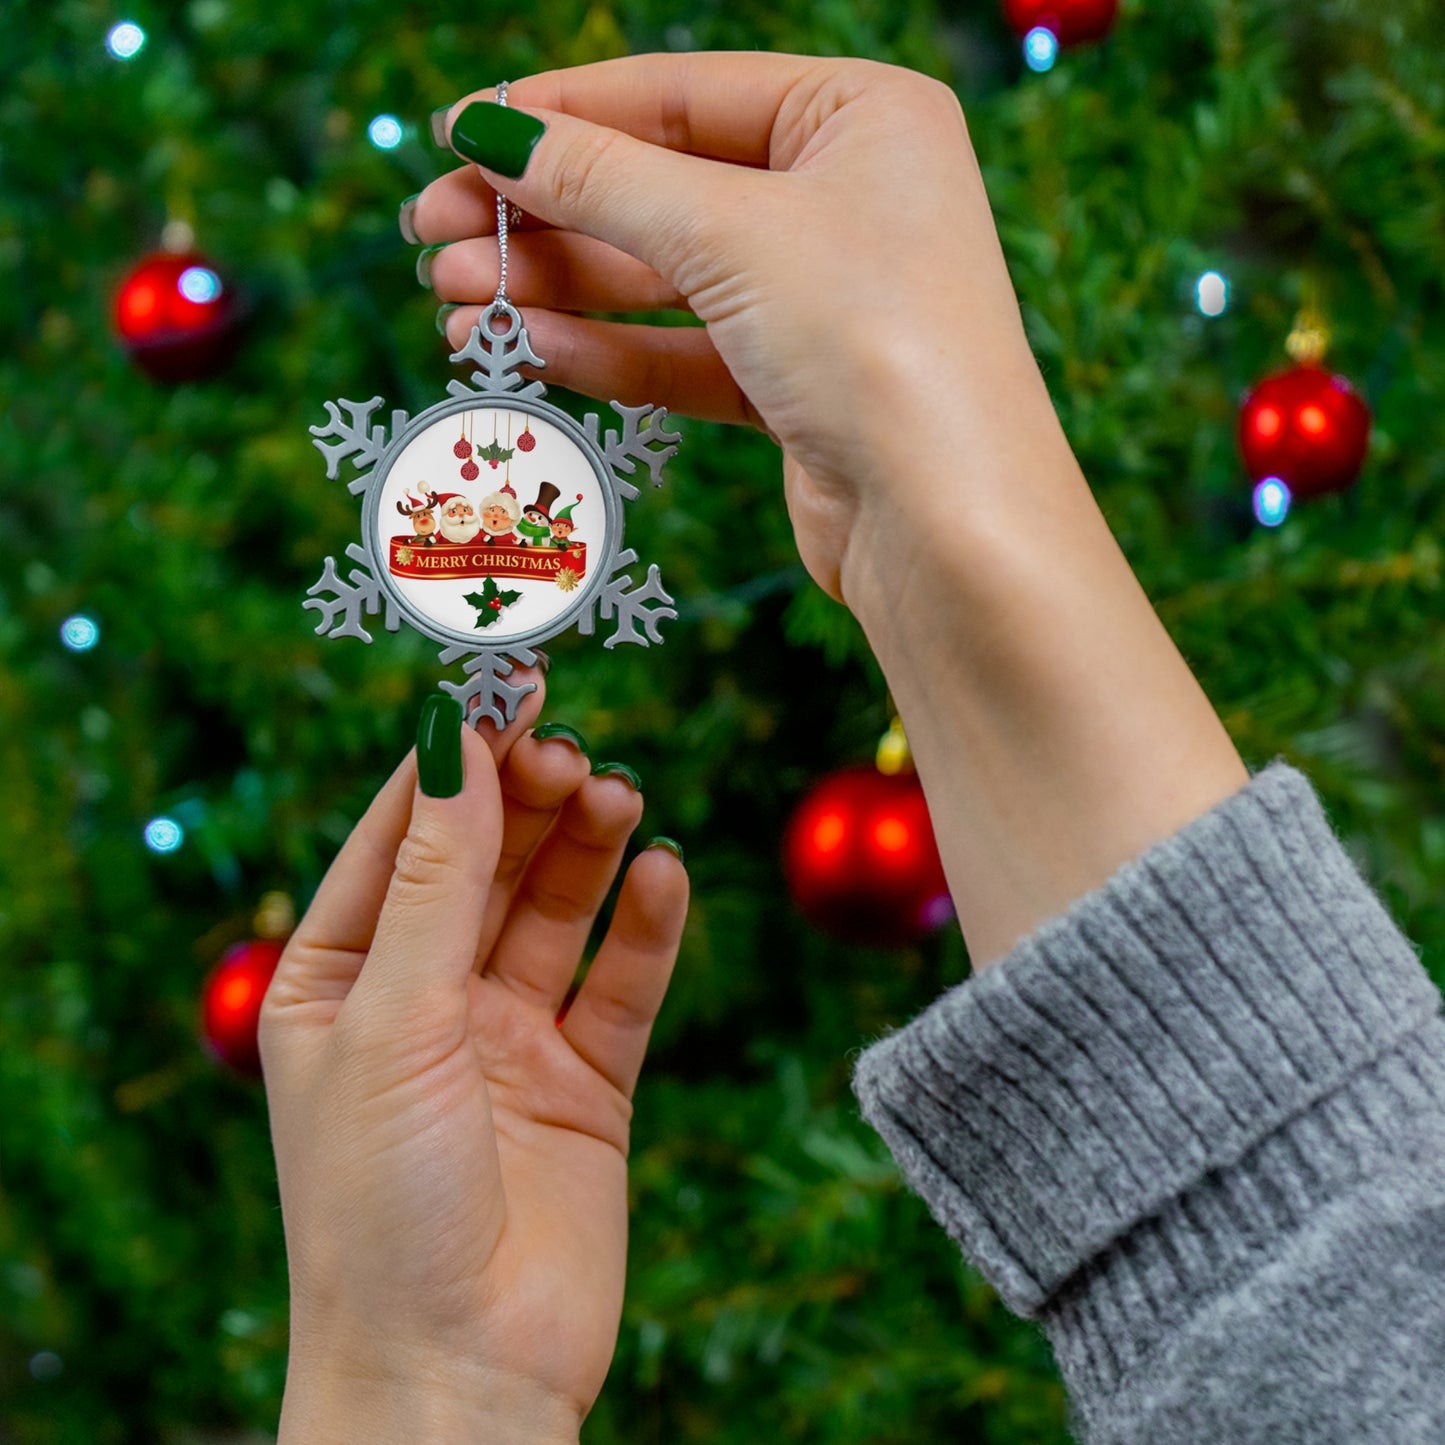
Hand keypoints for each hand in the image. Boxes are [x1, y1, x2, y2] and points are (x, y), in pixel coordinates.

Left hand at [260, 683, 687, 1441]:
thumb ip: (437, 878)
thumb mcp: (394, 1019)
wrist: (458, 1375)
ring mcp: (508, 1039)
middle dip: (528, 799)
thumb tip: (455, 736)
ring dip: (589, 848)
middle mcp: (424, 999)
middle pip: (487, 861)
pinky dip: (647, 927)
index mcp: (340, 979)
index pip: (400, 836)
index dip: (454, 758)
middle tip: (572, 750)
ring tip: (620, 797)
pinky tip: (664, 875)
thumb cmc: (380, 1205)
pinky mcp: (586, 1082)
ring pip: (557, 909)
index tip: (506, 684)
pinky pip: (622, 983)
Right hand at [412, 54, 1060, 601]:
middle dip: (543, 215)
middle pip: (661, 189)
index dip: (560, 113)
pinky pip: (685, 353)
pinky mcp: (799, 387)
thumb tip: (489, 130)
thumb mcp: (728, 233)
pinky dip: (609, 352)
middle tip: (432, 236)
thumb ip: (602, 179)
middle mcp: (846, 198)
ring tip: (454, 303)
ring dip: (558, 289)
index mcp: (859, 116)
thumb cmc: (874, 341)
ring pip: (664, 279)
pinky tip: (529, 350)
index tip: (455, 133)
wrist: (949, 525)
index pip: (679, 93)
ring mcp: (822, 297)